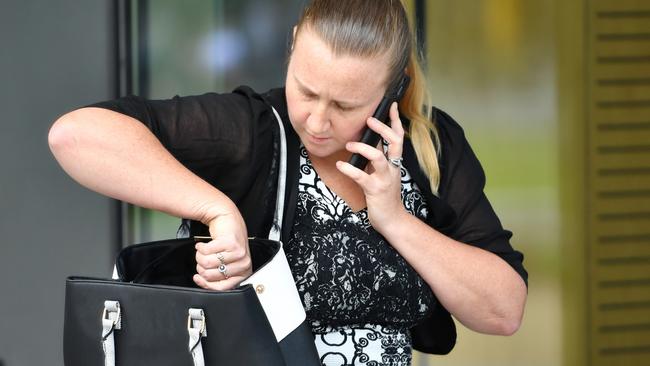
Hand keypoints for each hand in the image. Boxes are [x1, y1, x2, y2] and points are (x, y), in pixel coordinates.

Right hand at [193, 207, 251, 289]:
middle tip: (202, 258)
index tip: (198, 278)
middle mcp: (244, 264)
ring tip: (202, 251)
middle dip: (201, 267)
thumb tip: (201, 282)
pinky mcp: (230, 243)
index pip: (222, 288)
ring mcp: (238, 253)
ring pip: (207, 263)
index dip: (206, 284)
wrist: (228, 219)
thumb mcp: (226, 262)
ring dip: (199, 256)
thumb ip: (218, 276)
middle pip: (211, 275)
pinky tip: (203, 244)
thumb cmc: (227, 241)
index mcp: (243, 272)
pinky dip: (200, 247)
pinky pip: (206, 252)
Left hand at [336, 102, 406, 231]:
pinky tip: (340, 166)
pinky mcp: (375, 190)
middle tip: (369, 120)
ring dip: (363, 148)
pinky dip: (349, 169)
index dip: (396, 121)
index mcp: (395, 163)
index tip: (391, 106)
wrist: (392, 220)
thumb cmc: (385, 196)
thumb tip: (366, 143)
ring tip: (349, 145)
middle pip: (394, 142)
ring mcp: (385, 179)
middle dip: (383, 128)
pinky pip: (361, 177)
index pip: (399, 137)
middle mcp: (393, 168)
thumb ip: (378, 159)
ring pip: (379, 157)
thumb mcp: (383, 175)